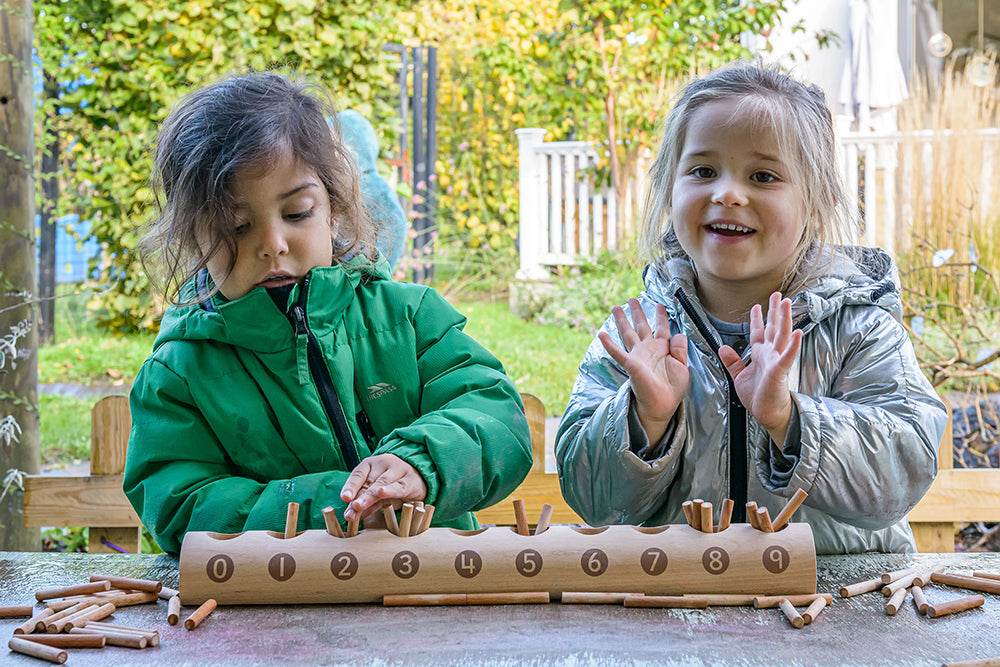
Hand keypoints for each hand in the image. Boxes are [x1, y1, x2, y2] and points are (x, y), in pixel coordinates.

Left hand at [340, 454, 426, 521]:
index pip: (358, 474)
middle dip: (359, 497)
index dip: (350, 486)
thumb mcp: (375, 490)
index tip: (345, 498)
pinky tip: (381, 493)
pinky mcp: (409, 480)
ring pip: (381, 483)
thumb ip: (364, 502)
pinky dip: (389, 490)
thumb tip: (350, 515)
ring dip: (369, 496)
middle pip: (369, 482)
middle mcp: (383, 464)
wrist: (417, 476)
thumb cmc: (391, 483)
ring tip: (359, 506)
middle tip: (351, 509)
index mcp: (371, 464)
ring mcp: (397, 470)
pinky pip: (398, 486)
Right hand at [598, 299, 688, 442]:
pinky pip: (618, 352)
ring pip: (628, 334)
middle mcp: (648, 349)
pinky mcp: (631, 364)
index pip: (661, 328)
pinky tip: (601, 334)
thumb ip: (680, 350)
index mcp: (663, 348)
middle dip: (636, 312)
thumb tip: (679, 334)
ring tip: (615, 308)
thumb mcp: (683, 367)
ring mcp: (638, 355)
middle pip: (641, 326)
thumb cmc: (673, 388)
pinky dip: (609, 344)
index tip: (660, 305)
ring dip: (621, 321)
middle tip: (631, 299)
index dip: (661, 316)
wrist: (663, 404)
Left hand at [718, 292, 800, 444]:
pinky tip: (798, 333)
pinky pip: (787, 356)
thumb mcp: (739, 377)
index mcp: (760, 355)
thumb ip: (732, 362)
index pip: (758, 332)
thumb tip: (723, 348)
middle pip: (773, 328)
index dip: (757, 318)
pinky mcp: (780, 371)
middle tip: (778, 295)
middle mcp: (770, 355)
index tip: (757, 306)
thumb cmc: (757, 397)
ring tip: (787, 303)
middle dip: (775, 311)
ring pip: (782, 336)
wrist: (767, 414)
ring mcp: (776, 361)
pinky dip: (792, 345)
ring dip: (785, 319)